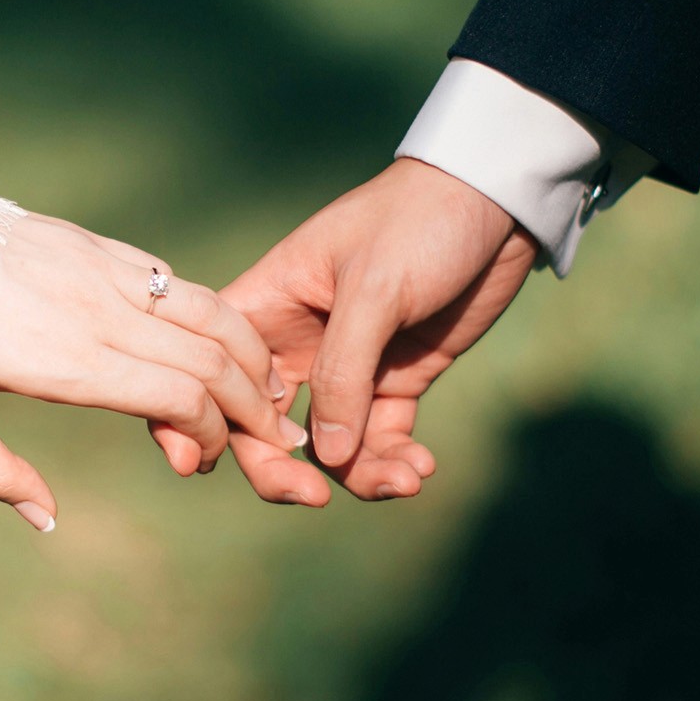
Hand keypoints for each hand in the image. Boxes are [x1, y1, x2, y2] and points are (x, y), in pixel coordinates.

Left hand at [0, 213, 306, 530]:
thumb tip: (47, 521)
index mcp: (67, 361)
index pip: (180, 397)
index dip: (210, 435)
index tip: (198, 461)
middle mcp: (99, 312)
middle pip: (213, 358)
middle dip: (255, 405)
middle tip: (273, 437)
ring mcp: (103, 271)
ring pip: (209, 310)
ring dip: (251, 353)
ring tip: (269, 388)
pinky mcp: (96, 244)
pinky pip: (174, 280)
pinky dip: (213, 314)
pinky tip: (219, 339)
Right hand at [212, 157, 536, 504]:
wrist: (496, 202)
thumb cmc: (419, 222)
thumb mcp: (374, 289)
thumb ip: (344, 372)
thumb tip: (324, 458)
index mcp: (266, 305)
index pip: (214, 371)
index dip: (203, 419)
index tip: (212, 464)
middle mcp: (296, 343)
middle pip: (263, 426)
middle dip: (282, 470)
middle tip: (314, 498)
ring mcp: (348, 366)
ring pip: (328, 446)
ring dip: (358, 474)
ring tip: (404, 480)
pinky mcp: (396, 379)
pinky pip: (380, 439)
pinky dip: (394, 461)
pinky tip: (421, 468)